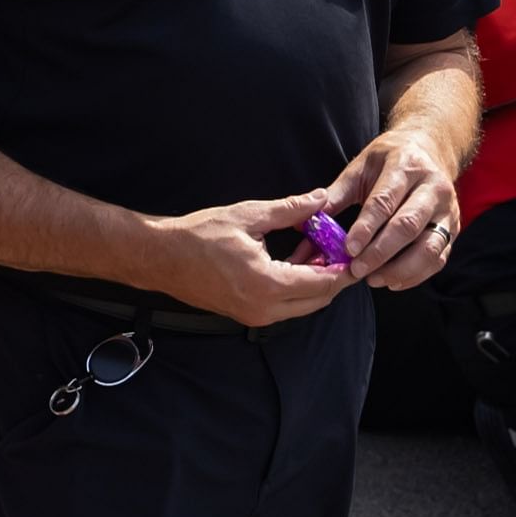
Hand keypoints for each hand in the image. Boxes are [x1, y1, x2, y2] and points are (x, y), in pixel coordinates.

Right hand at [136, 191, 355, 322]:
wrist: (161, 257)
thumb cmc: (198, 235)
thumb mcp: (248, 215)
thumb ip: (290, 210)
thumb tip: (320, 200)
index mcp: (267, 284)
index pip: (323, 283)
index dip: (344, 266)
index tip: (354, 248)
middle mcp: (265, 309)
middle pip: (319, 299)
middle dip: (334, 275)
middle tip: (339, 247)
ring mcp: (256, 316)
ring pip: (304, 305)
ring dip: (317, 282)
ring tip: (318, 250)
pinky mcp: (248, 315)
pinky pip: (286, 306)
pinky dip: (299, 287)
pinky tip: (297, 261)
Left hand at [327, 123, 460, 290]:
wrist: (429, 149)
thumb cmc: (389, 161)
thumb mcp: (360, 168)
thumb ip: (335, 196)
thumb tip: (305, 223)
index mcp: (406, 166)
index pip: (385, 200)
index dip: (366, 227)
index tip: (348, 248)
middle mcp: (433, 187)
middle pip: (408, 225)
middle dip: (380, 252)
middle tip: (357, 270)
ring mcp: (447, 210)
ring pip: (429, 247)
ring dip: (400, 269)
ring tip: (374, 279)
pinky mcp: (452, 228)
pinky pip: (439, 258)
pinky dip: (416, 275)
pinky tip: (393, 282)